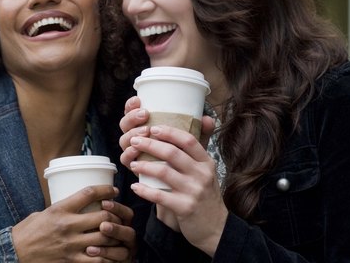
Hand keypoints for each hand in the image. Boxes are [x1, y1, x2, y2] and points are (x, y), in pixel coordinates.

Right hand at [12, 185, 133, 261]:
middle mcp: (68, 225)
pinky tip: (113, 252)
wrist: (15, 253)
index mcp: (59, 209)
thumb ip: (61, 209)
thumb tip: (76, 205)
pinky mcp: (72, 261)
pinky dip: (109, 256)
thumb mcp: (43, 213)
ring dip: (116, 235)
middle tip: (119, 214)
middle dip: (116, 215)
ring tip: (120, 233)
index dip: (105, 190)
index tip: (113, 190)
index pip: (88, 194)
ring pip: (105, 238)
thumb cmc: (27, 232)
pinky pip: (98, 260)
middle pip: (103, 217)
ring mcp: (71, 245)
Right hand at [119, 96, 215, 167]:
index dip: (131, 105)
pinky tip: (135, 150)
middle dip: (132, 117)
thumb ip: (200, 132)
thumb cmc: (183, 159)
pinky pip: (125, 159)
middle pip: (125, 123)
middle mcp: (136, 137)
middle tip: (145, 114)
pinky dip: (129, 154)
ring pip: (124, 140)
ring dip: (133, 133)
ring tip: (145, 132)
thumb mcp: (192, 144)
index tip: (139, 100)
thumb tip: (208, 120)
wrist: (179, 185)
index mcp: (145, 125)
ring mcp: (133, 152)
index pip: (132, 111)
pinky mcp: (133, 166)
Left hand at [127, 125, 227, 256]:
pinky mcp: (185, 208)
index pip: (188, 140)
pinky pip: (159, 196)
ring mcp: (194, 191)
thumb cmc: (206, 197)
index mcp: (206, 163)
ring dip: (144, 166)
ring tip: (132, 164)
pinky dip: (144, 190)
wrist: (217, 229)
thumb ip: (195, 154)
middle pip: (172, 153)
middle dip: (149, 144)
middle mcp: (202, 174)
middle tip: (134, 141)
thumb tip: (198, 121)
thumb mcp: (206, 173)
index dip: (169, 132)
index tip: (153, 128)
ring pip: (163, 172)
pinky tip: (135, 187)